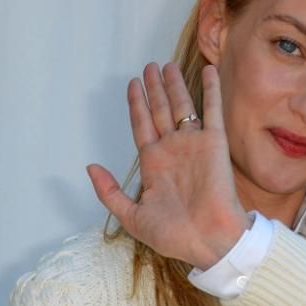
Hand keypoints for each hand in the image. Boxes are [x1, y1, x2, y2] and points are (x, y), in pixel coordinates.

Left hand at [86, 61, 252, 269]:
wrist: (209, 241)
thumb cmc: (174, 235)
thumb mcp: (131, 216)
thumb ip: (109, 192)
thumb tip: (90, 167)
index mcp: (154, 165)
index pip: (142, 126)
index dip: (137, 105)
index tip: (133, 84)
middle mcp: (172, 150)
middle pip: (160, 110)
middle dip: (154, 88)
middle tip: (149, 66)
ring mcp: (193, 145)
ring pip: (182, 106)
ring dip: (174, 84)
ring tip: (167, 65)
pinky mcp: (215, 143)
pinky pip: (212, 111)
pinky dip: (211, 90)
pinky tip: (209, 71)